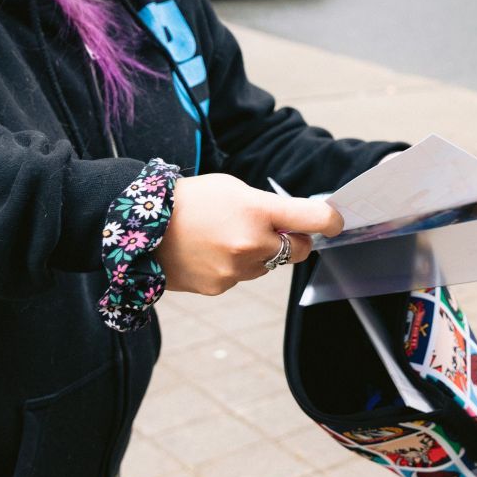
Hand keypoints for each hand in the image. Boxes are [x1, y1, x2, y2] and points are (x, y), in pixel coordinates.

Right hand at [156, 174, 343, 294]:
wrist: (142, 227)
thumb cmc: (192, 200)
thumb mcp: (234, 188)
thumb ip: (270, 206)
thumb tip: (300, 222)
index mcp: (257, 210)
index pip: (314, 218)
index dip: (331, 220)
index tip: (334, 222)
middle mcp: (251, 243)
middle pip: (299, 250)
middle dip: (294, 240)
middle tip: (275, 229)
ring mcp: (236, 269)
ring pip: (269, 265)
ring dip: (260, 254)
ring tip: (226, 237)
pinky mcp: (221, 287)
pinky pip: (243, 277)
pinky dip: (235, 267)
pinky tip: (211, 252)